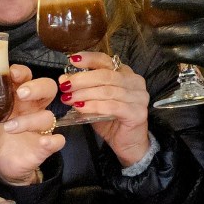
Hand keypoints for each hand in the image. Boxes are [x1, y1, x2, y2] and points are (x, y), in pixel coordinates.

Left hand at [0, 64, 63, 185]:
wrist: (0, 166)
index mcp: (15, 98)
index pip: (25, 76)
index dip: (21, 72)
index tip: (12, 73)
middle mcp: (30, 109)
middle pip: (47, 88)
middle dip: (36, 87)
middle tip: (21, 93)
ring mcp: (39, 128)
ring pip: (48, 116)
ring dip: (30, 120)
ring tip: (9, 128)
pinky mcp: (44, 147)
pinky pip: (57, 140)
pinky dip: (53, 140)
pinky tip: (44, 142)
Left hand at [58, 51, 150, 167]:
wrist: (128, 144)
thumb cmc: (111, 120)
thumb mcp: (94, 101)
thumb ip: (82, 90)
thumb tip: (63, 79)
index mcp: (125, 73)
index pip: (106, 60)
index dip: (89, 59)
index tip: (72, 60)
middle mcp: (135, 82)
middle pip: (105, 75)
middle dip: (82, 80)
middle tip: (65, 86)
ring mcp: (139, 97)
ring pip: (107, 91)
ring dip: (84, 94)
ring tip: (69, 98)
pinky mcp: (137, 113)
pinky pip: (112, 106)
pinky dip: (94, 106)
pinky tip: (80, 108)